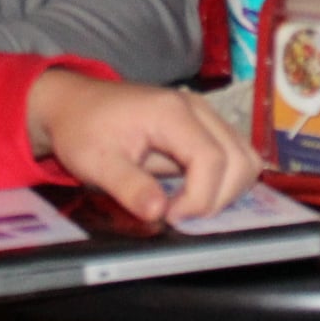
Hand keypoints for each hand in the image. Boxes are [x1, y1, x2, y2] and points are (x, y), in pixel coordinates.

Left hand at [25, 70, 262, 225]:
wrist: (75, 103)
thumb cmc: (82, 128)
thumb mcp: (96, 162)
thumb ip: (129, 187)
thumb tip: (159, 213)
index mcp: (172, 113)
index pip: (212, 160)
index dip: (199, 198)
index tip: (169, 217)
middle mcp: (198, 109)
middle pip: (239, 160)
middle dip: (217, 198)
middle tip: (179, 215)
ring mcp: (205, 115)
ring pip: (245, 158)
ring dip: (226, 190)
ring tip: (188, 205)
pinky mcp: (205, 126)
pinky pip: (234, 155)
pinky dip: (224, 180)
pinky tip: (193, 193)